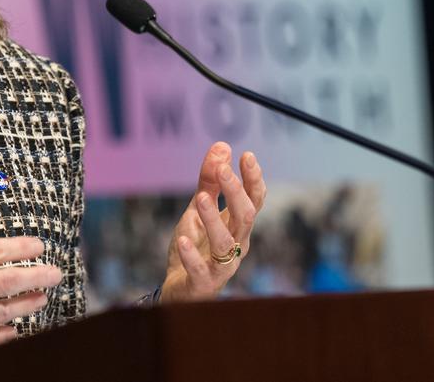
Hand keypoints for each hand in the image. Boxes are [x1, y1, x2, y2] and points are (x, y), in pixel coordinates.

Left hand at [158, 142, 265, 302]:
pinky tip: (183, 239)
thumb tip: (222, 146)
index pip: (255, 200)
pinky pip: (200, 269)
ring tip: (201, 199)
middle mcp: (237, 245)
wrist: (179, 287)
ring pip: (225, 243)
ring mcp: (222, 266)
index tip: (247, 155)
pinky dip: (191, 255)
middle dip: (236, 192)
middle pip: (246, 217)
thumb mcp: (199, 208)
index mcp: (239, 225)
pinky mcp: (202, 283)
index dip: (253, 179)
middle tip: (223, 170)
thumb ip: (209, 181)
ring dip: (213, 220)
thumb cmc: (196, 244)